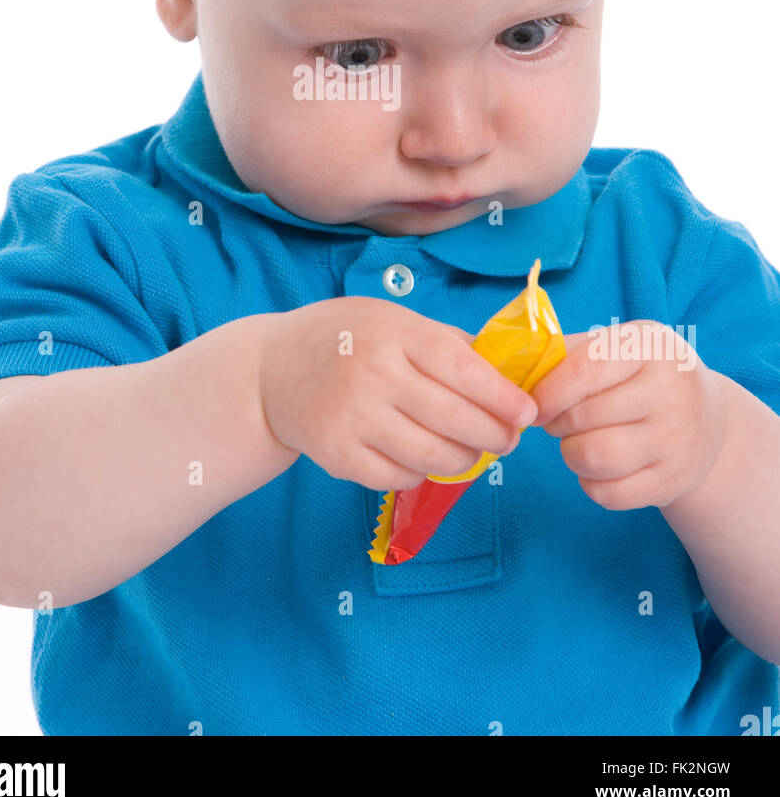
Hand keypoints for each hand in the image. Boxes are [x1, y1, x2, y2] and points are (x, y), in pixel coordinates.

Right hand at [257, 297, 537, 491]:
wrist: (270, 371)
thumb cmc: (343, 339)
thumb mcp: (392, 320)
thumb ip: (444, 343)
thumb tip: (506, 372)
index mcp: (395, 334)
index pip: (464, 370)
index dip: (502, 396)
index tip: (527, 412)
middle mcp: (375, 375)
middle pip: (455, 419)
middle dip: (495, 436)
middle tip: (508, 439)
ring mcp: (354, 418)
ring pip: (433, 456)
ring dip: (465, 460)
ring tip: (472, 452)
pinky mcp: (337, 455)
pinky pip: (399, 477)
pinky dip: (421, 472)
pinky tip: (424, 457)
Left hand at [528, 322, 727, 509]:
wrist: (708, 420)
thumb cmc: (642, 376)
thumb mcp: (617, 346)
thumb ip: (568, 352)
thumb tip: (518, 371)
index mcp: (651, 347)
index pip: (586, 370)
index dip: (548, 391)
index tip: (534, 403)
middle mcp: (672, 392)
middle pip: (584, 417)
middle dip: (556, 423)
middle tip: (558, 421)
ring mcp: (677, 440)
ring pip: (595, 458)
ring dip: (571, 454)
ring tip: (577, 442)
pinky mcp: (673, 481)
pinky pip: (609, 494)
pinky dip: (590, 483)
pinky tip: (598, 467)